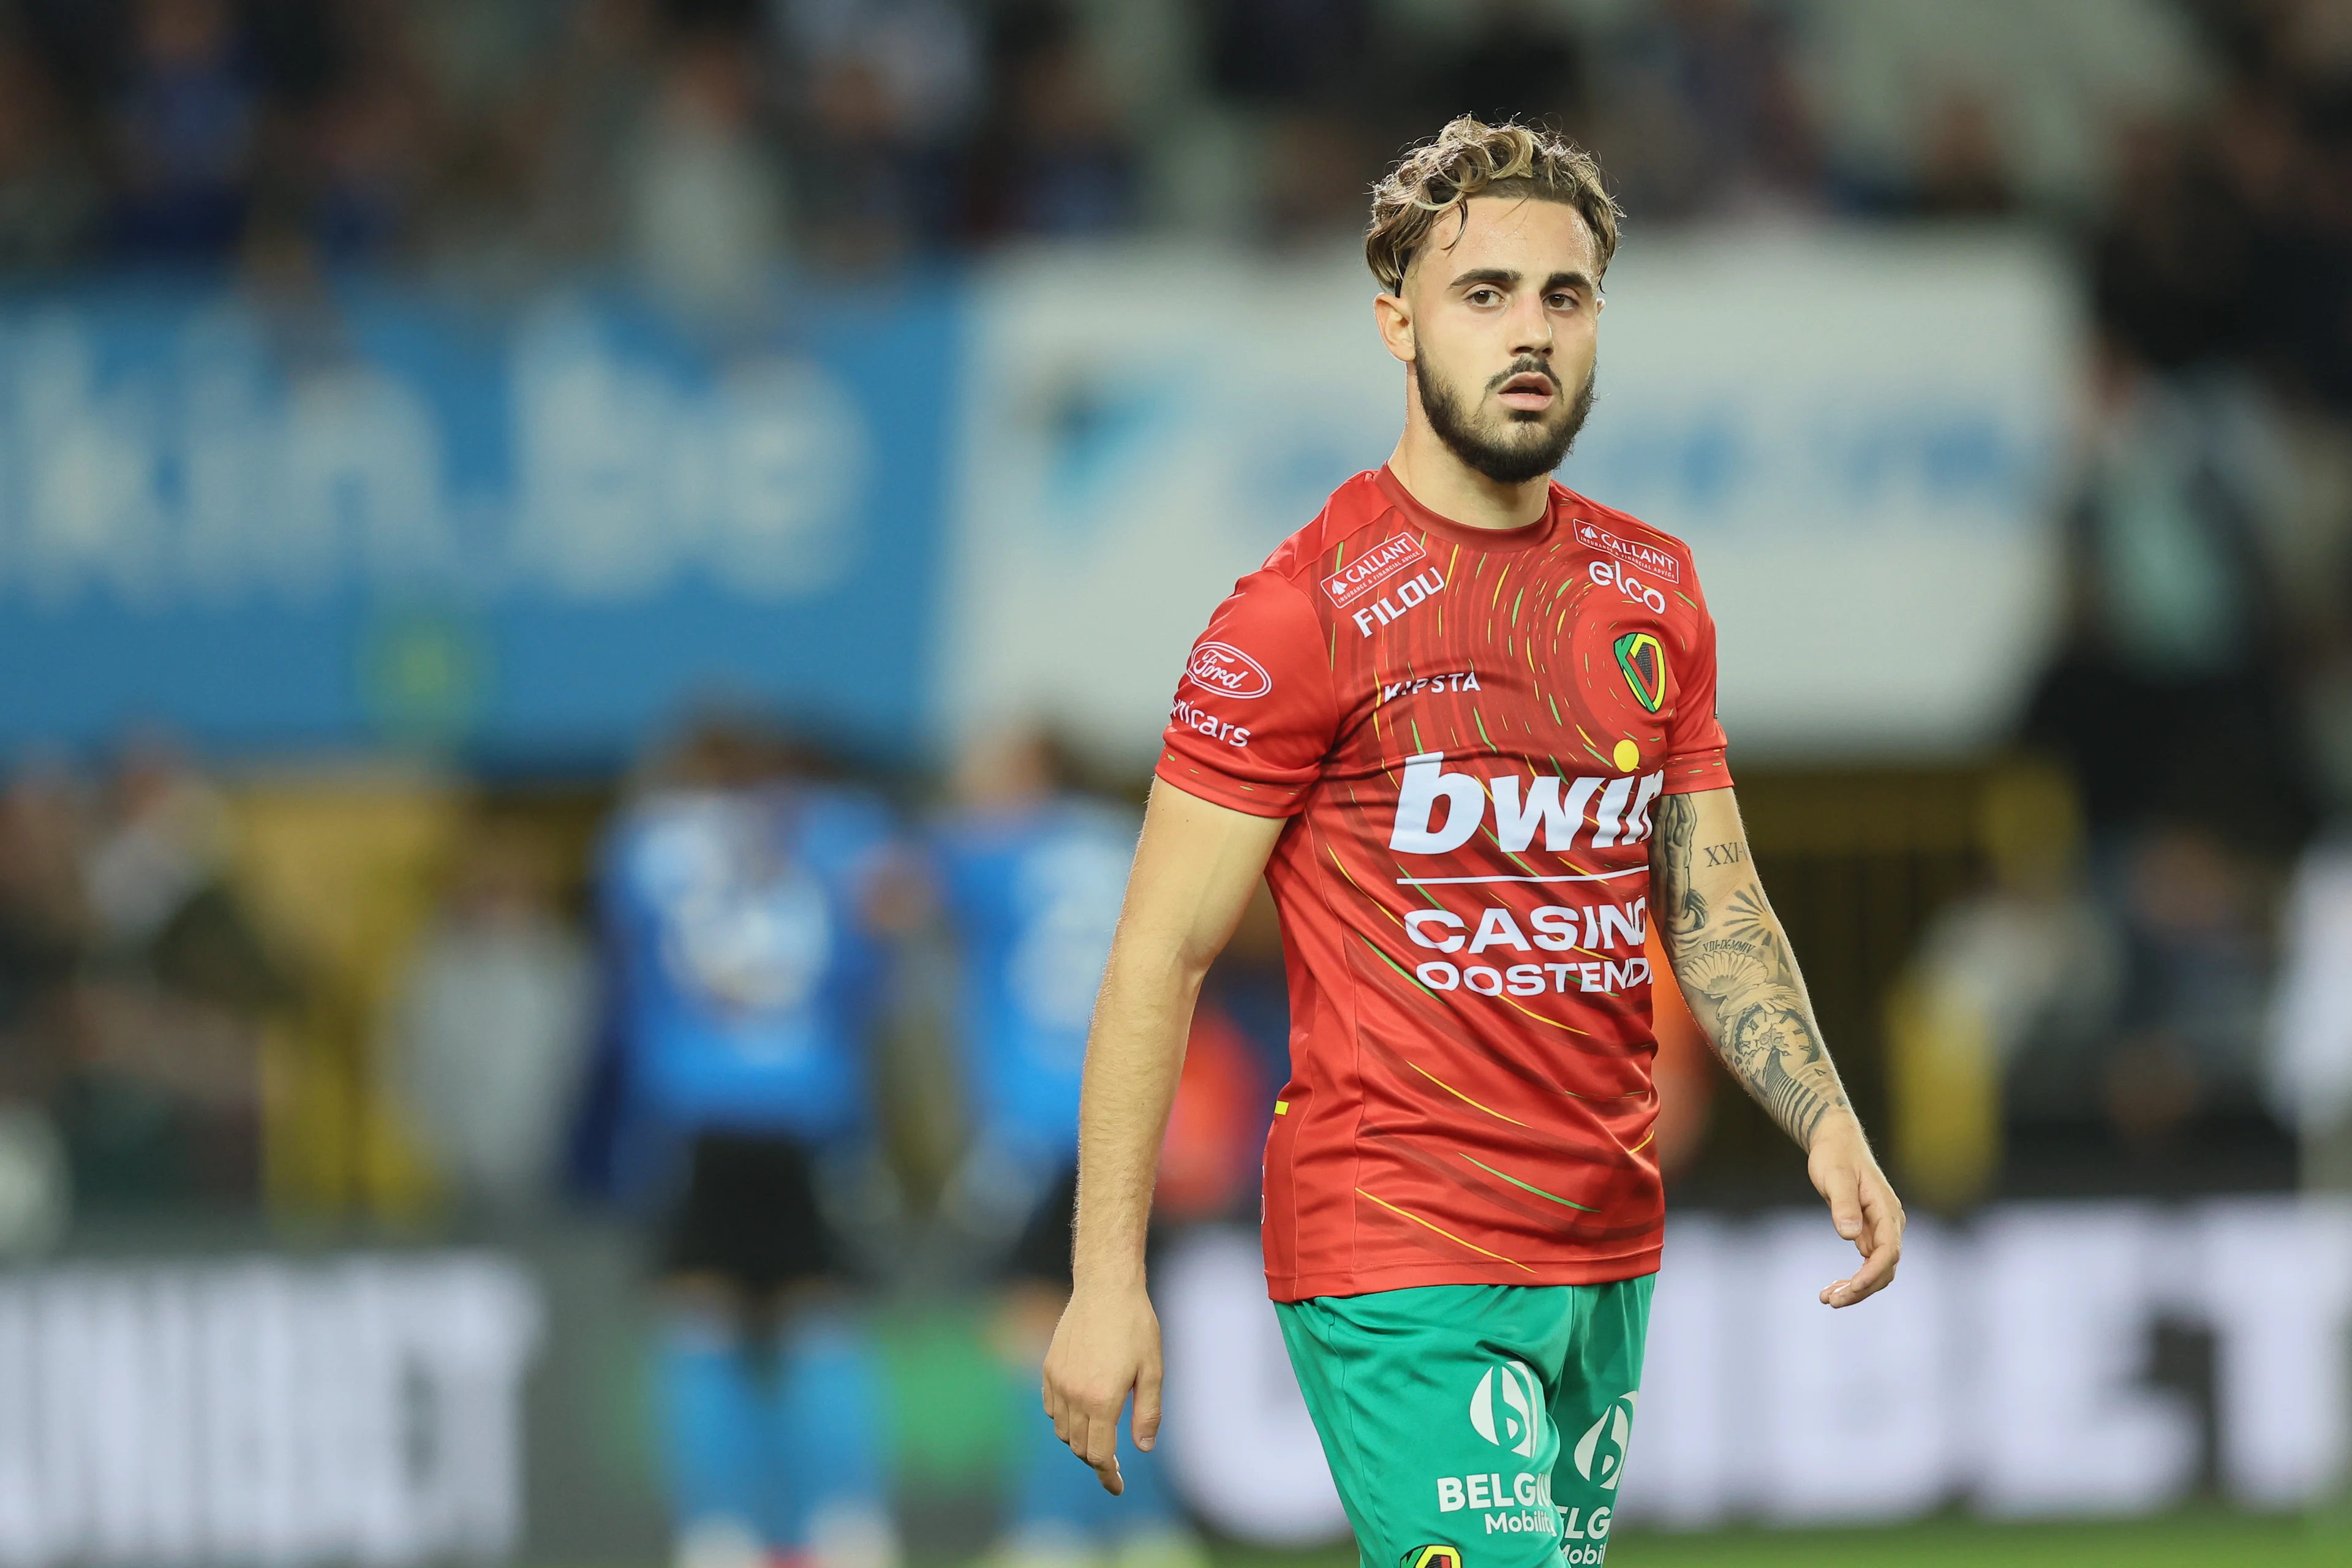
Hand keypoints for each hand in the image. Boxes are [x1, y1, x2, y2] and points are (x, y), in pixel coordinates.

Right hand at [1041, 1281, 1162, 1493]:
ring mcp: (1058, 1381)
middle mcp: (1075, 1395)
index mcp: (1102, 1399)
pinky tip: (1082, 1412)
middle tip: (1115, 1462)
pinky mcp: (1049, 1368)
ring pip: (1062, 1430)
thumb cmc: (1136, 1326)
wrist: (1105, 1287)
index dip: (1108, 1475)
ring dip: (1080, 1440)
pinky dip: (1064, 1420)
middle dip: (1097, 1460)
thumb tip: (1143, 1448)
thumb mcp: (1153, 1370)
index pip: (1099, 1454)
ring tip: (1100, 1435)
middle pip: (1079, 1447)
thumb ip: (1148, 1413)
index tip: (1117, 1487)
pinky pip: (1051, 1408)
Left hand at [1807, 1113, 1904, 1306]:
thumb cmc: (1835, 1155)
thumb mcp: (1834, 1176)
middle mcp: (1889, 1223)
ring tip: (1828, 1299)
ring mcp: (1880, 1229)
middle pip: (1884, 1267)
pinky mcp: (1869, 1232)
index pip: (1888, 1251)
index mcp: (1886, 1210)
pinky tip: (1832, 1289)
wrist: (1836, 1141)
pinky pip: (1867, 1264)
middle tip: (1831, 1301)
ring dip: (1857, 1288)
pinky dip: (1853, 1279)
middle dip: (1861, 1288)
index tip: (1852, 1287)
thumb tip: (1849, 1235)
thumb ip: (1843, 1204)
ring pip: (1877, 1270)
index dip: (1872, 1273)